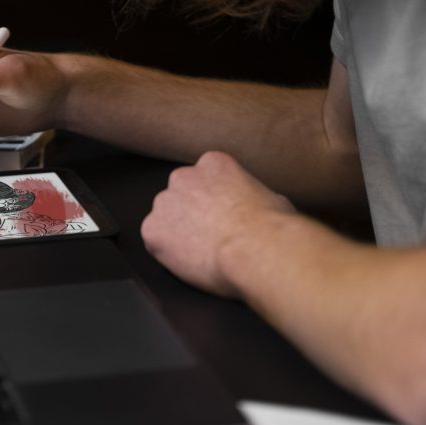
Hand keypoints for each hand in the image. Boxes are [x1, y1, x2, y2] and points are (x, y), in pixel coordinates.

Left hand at [141, 151, 295, 296]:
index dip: (211, 202)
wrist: (257, 250)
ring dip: (177, 232)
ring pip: (165, 218)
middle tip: (209, 236)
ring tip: (202, 251)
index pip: (202, 179)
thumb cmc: (271, 228)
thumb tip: (257, 206)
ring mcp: (165, 202)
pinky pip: (154, 241)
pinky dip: (167, 252)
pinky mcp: (153, 230)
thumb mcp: (273, 197)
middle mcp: (184, 177)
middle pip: (179, 196)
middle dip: (190, 214)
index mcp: (213, 164)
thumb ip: (251, 195)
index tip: (219, 216)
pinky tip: (189, 260)